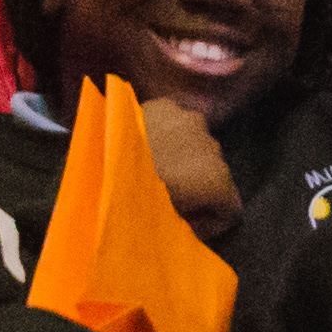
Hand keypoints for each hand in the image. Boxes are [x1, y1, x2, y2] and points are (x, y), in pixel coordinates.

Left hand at [138, 91, 243, 238]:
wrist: (99, 160)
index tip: (190, 226)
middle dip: (198, 185)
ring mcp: (190, 120)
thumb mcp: (170, 225)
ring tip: (156, 165)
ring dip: (184, 155)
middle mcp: (214, 147)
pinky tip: (144, 142)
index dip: (212, 222)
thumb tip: (193, 223)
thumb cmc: (135, 203)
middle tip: (172, 195)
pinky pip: (174, 121)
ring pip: (196, 142)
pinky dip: (165, 132)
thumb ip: (192, 226)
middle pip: (214, 172)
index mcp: (219, 181)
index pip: (232, 208)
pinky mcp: (165, 104)